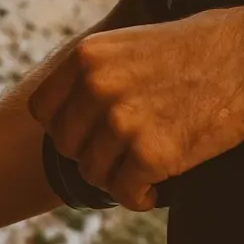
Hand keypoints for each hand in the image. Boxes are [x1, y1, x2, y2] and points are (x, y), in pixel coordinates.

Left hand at [29, 7, 243, 210]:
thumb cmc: (200, 50)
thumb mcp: (131, 46)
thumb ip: (95, 75)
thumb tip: (68, 116)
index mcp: (87, 57)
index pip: (43, 111)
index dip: (64, 127)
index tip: (87, 133)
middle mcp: (97, 87)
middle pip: (67, 146)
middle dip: (92, 153)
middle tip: (122, 151)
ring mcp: (122, 121)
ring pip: (93, 173)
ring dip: (116, 177)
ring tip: (142, 166)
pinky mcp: (151, 153)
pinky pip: (124, 193)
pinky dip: (139, 196)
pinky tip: (155, 187)